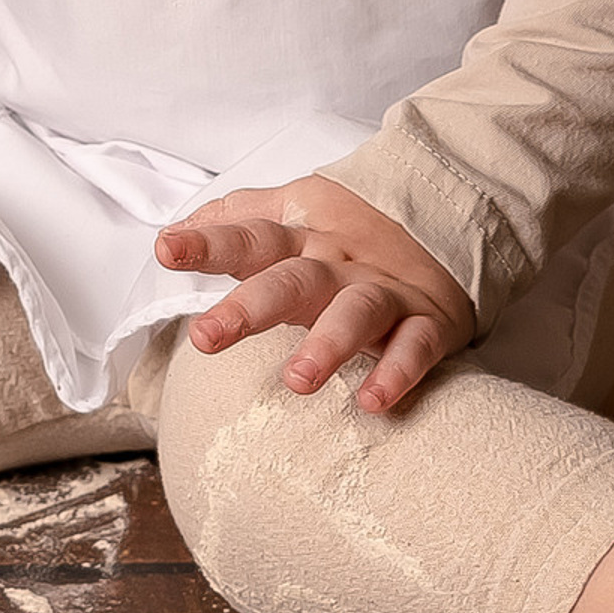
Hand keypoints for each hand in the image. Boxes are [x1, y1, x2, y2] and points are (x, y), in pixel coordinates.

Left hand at [154, 173, 472, 413]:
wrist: (446, 217)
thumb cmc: (348, 231)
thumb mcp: (292, 211)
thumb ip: (234, 221)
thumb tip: (172, 232)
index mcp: (299, 237)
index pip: (248, 235)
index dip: (207, 242)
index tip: (167, 250)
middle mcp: (336, 263)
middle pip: (291, 279)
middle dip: (249, 306)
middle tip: (206, 337)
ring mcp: (383, 290)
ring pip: (355, 311)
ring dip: (327, 345)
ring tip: (297, 381)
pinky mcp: (427, 321)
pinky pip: (416, 346)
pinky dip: (398, 372)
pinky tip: (374, 401)